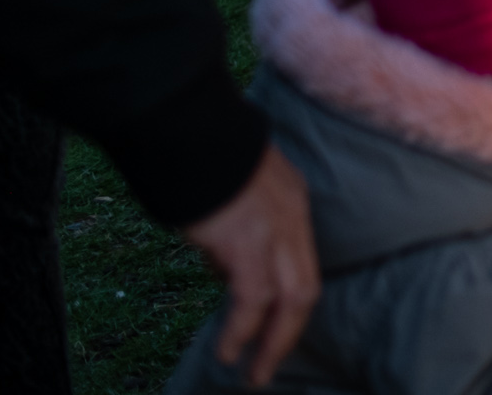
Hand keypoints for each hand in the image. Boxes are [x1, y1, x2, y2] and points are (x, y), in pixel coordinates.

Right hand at [185, 146, 319, 387]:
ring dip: (272, 342)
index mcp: (291, 197)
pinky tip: (228, 353)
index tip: (272, 324)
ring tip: (253, 373)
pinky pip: (251, 301)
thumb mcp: (229, 188)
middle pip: (305, 286)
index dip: (287, 295)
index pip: (300, 258)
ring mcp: (274, 229)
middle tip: (270, 363)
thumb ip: (234, 223)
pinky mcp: (246, 243)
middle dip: (290, 330)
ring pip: (290, 299)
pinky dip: (241, 332)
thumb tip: (224, 264)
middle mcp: (292, 215)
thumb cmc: (196, 148)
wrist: (185, 122)